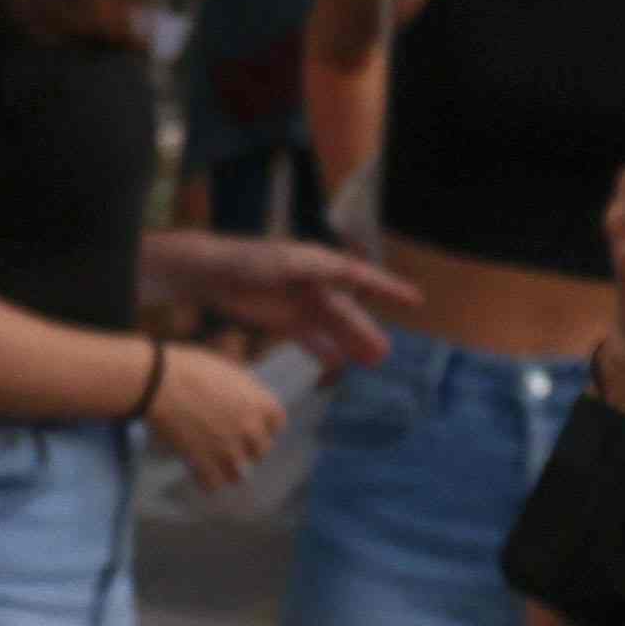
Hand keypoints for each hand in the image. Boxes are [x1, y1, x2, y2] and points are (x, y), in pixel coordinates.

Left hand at [141, 227, 404, 370]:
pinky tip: (336, 365)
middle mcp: (315, 283)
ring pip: (332, 327)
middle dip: (365, 330)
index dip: (388, 288)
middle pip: (347, 311)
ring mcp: (299, 303)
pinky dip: (323, 350)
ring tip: (371, 362)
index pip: (360, 276)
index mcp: (319, 263)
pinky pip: (310, 338)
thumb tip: (350, 274)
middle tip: (385, 354)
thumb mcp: (285, 261)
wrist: (210, 274)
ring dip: (350, 344)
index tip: (414, 300)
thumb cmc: (248, 260)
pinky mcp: (283, 320)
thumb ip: (317, 269)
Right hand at [143, 339, 286, 490]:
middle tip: (230, 443)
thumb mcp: (227, 369)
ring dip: (229, 468)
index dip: (265, 425)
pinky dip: (206, 480)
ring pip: (239, 473)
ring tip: (215, 462)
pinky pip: (213, 484)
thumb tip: (244, 400)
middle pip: (261, 451)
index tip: (252, 425)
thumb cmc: (189, 367)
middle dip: (248, 448)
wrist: (159, 382)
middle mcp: (249, 428)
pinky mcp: (204, 462)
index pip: (277, 423)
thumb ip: (243, 390)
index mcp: (259, 402)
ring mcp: (228, 448)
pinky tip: (197, 470)